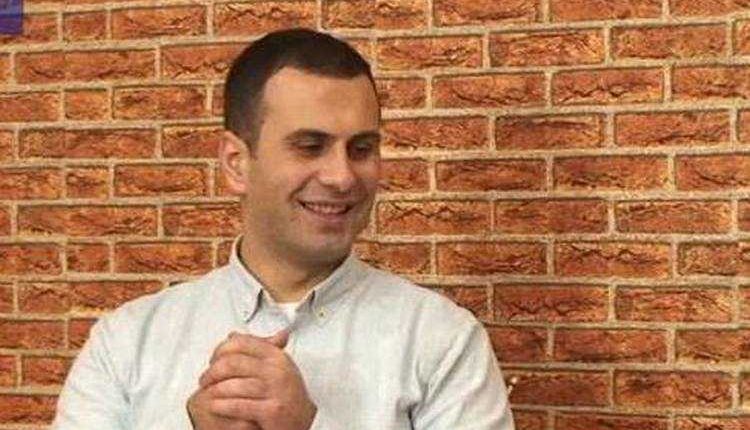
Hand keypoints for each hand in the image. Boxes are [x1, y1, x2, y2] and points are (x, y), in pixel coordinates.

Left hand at [189, 330, 316, 429]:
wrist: (305, 420)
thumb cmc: (288, 394)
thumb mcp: (276, 366)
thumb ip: (256, 349)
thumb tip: (233, 334)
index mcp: (276, 356)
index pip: (241, 343)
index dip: (220, 350)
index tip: (213, 359)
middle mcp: (277, 370)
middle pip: (233, 363)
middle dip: (212, 372)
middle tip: (205, 379)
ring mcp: (276, 390)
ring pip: (233, 385)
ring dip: (214, 390)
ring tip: (207, 394)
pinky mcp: (272, 410)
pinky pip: (238, 405)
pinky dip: (222, 406)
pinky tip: (215, 406)